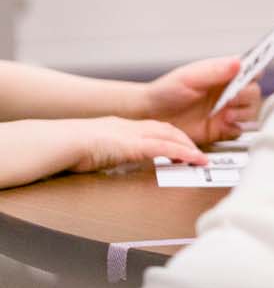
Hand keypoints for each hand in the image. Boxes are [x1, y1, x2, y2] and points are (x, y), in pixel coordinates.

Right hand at [64, 116, 209, 171]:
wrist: (58, 142)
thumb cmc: (67, 148)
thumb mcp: (93, 148)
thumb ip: (106, 152)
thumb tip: (108, 160)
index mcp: (120, 126)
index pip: (153, 128)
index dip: (170, 136)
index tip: (181, 146)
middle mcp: (130, 127)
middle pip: (166, 129)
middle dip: (185, 141)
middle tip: (198, 153)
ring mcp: (132, 134)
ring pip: (170, 136)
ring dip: (189, 147)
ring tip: (201, 159)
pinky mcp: (133, 145)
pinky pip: (165, 148)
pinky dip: (183, 153)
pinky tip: (194, 160)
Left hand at [134, 57, 259, 144]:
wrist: (151, 116)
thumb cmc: (166, 92)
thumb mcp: (189, 77)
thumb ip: (215, 70)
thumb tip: (239, 62)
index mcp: (224, 74)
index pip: (251, 69)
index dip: (253, 73)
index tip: (248, 77)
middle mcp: (229, 92)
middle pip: (254, 92)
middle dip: (245, 96)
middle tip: (230, 99)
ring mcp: (227, 110)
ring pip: (251, 111)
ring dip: (242, 113)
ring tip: (225, 114)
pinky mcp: (222, 128)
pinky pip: (239, 130)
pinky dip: (235, 128)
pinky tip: (223, 124)